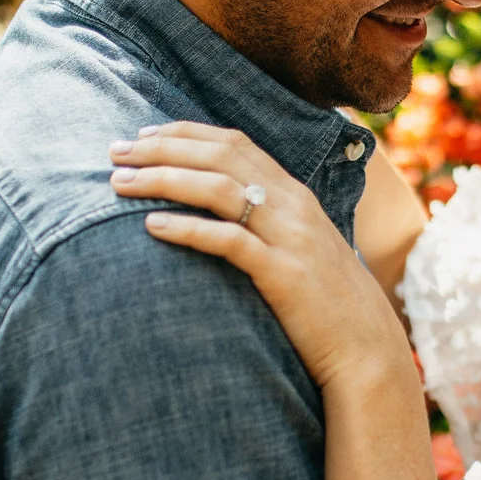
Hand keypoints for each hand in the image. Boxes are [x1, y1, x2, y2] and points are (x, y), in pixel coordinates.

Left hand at [110, 121, 414, 392]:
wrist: (365, 347)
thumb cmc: (323, 303)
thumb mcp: (298, 248)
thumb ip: (266, 222)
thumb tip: (220, 211)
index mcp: (294, 193)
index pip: (234, 142)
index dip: (184, 132)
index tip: (142, 135)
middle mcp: (293, 205)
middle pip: (221, 156)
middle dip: (163, 148)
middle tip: (115, 153)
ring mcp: (290, 237)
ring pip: (220, 189)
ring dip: (164, 180)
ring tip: (121, 184)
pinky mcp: (283, 274)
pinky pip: (229, 240)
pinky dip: (187, 228)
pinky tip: (152, 227)